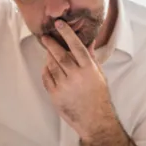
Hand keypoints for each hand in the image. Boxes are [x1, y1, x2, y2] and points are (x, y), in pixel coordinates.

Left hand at [41, 20, 116, 139]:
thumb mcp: (99, 75)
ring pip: (51, 65)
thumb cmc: (99, 97)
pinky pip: (46, 78)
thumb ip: (91, 58)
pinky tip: (47, 67)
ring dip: (48, 57)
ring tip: (48, 52)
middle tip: (45, 36)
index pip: (76, 46)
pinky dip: (45, 70)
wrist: (95, 120)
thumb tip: (89, 42)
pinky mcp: (55, 95)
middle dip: (51, 44)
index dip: (67, 33)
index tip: (59, 24)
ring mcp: (64, 86)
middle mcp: (76, 76)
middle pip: (60, 55)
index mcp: (89, 69)